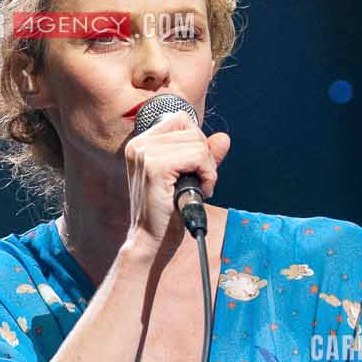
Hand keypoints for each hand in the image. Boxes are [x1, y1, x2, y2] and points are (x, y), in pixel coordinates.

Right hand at [124, 105, 230, 250]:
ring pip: (198, 143)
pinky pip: (198, 156)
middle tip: (199, 182)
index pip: (181, 120)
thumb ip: (204, 156)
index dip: (197, 142)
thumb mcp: (188, 177)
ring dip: (208, 168)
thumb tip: (224, 138)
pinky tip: (200, 192)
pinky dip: (208, 174)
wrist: (151, 240)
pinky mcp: (155, 167)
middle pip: (192, 130)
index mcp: (140, 144)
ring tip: (197, 189)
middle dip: (205, 157)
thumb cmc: (166, 212)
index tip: (194, 168)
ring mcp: (144, 155)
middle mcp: (138, 145)